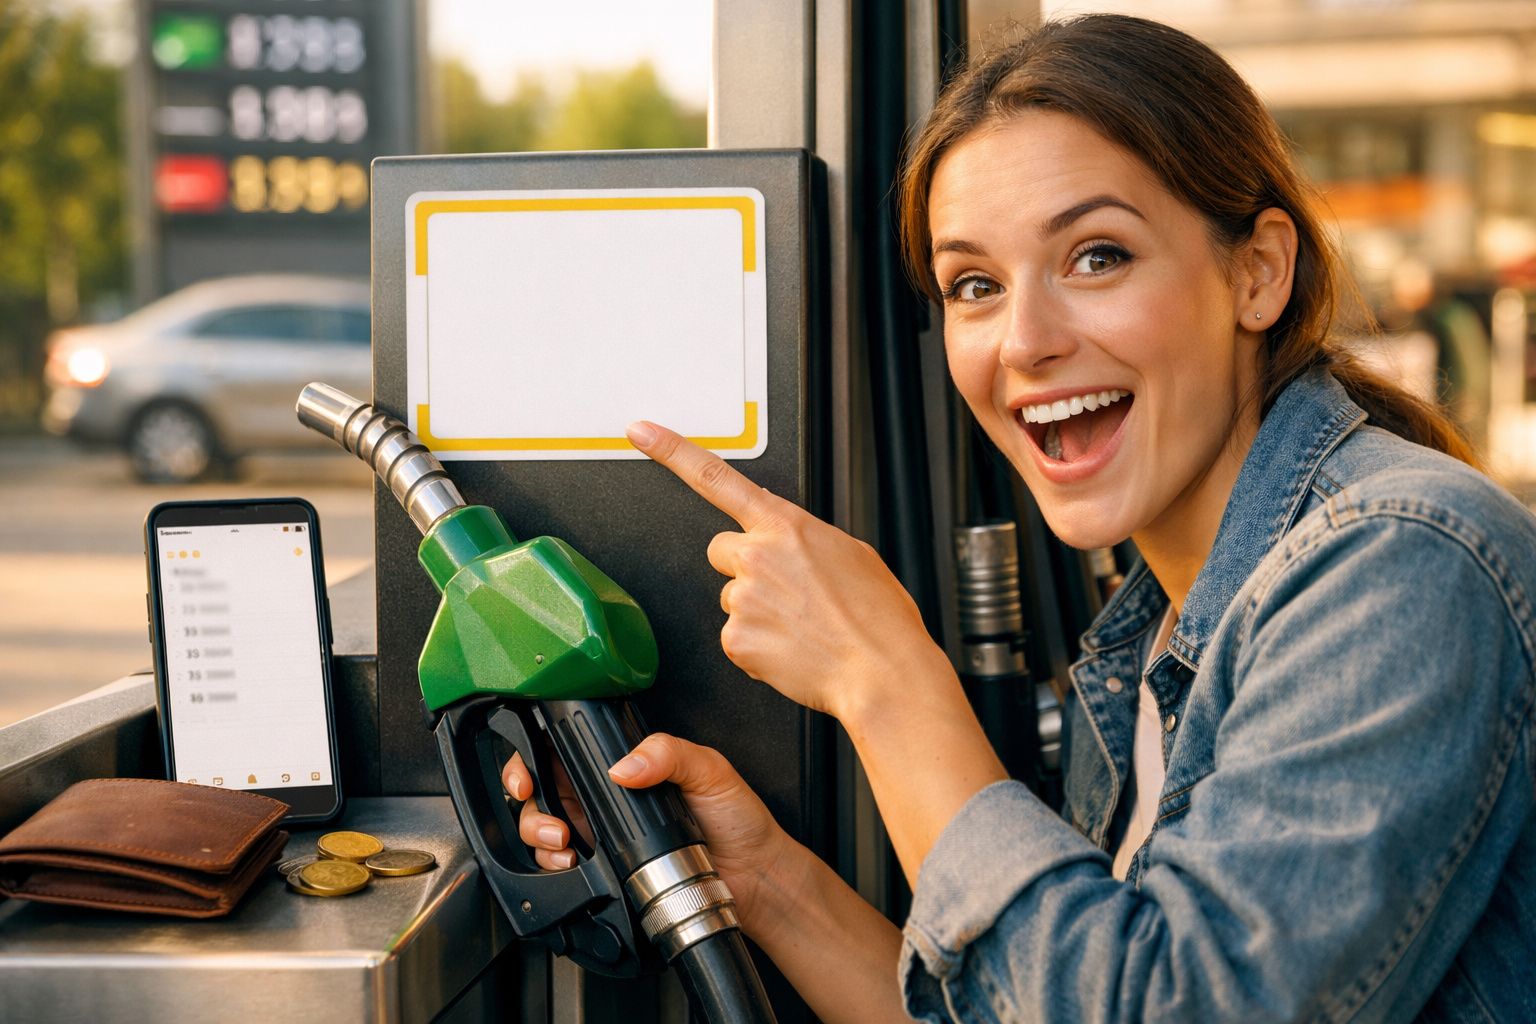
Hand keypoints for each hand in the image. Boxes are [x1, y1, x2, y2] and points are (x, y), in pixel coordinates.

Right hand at [503, 733, 796, 934]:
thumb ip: (669, 753)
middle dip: (530, 802)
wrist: (752, 878)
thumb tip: (626, 765)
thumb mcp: (709, 770)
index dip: (536, 755)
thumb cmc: (738, 819)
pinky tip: (571, 866)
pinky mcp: (603, 870)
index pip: (567, 748)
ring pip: (542, 828)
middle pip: (542, 789)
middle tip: (552, 819)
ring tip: (564, 843)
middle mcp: (606, 797)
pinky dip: (553, 869)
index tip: (530, 771)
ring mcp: (601, 834)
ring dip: (538, 835)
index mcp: (628, 765)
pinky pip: (561, 869)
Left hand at [626, 420, 952, 720]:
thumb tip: (788, 539)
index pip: (715, 477)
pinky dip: (758, 646)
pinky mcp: (736, 640)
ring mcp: (742, 598)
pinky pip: (735, 638)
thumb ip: (805, 538)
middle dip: (745, 568)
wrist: (882, 671)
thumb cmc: (877, 618)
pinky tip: (791, 649)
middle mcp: (758, 556)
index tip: (641, 433)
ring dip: (757, 610)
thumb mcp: (851, 553)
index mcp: (786, 526)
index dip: (671, 451)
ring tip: (801, 626)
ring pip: (731, 598)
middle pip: (722, 551)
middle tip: (785, 591)